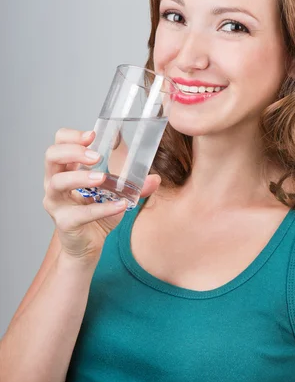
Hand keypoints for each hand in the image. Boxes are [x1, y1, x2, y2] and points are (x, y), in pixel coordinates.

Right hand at [42, 128, 160, 261]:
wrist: (89, 246)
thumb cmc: (97, 215)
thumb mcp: (116, 195)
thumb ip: (133, 185)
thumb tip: (155, 178)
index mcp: (65, 170)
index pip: (59, 143)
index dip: (72, 137)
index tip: (92, 135)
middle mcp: (54, 183)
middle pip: (52, 156)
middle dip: (74, 151)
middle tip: (96, 156)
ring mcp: (56, 203)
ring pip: (59, 182)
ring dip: (81, 177)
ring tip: (102, 178)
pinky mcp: (64, 222)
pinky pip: (81, 213)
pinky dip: (102, 208)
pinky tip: (120, 205)